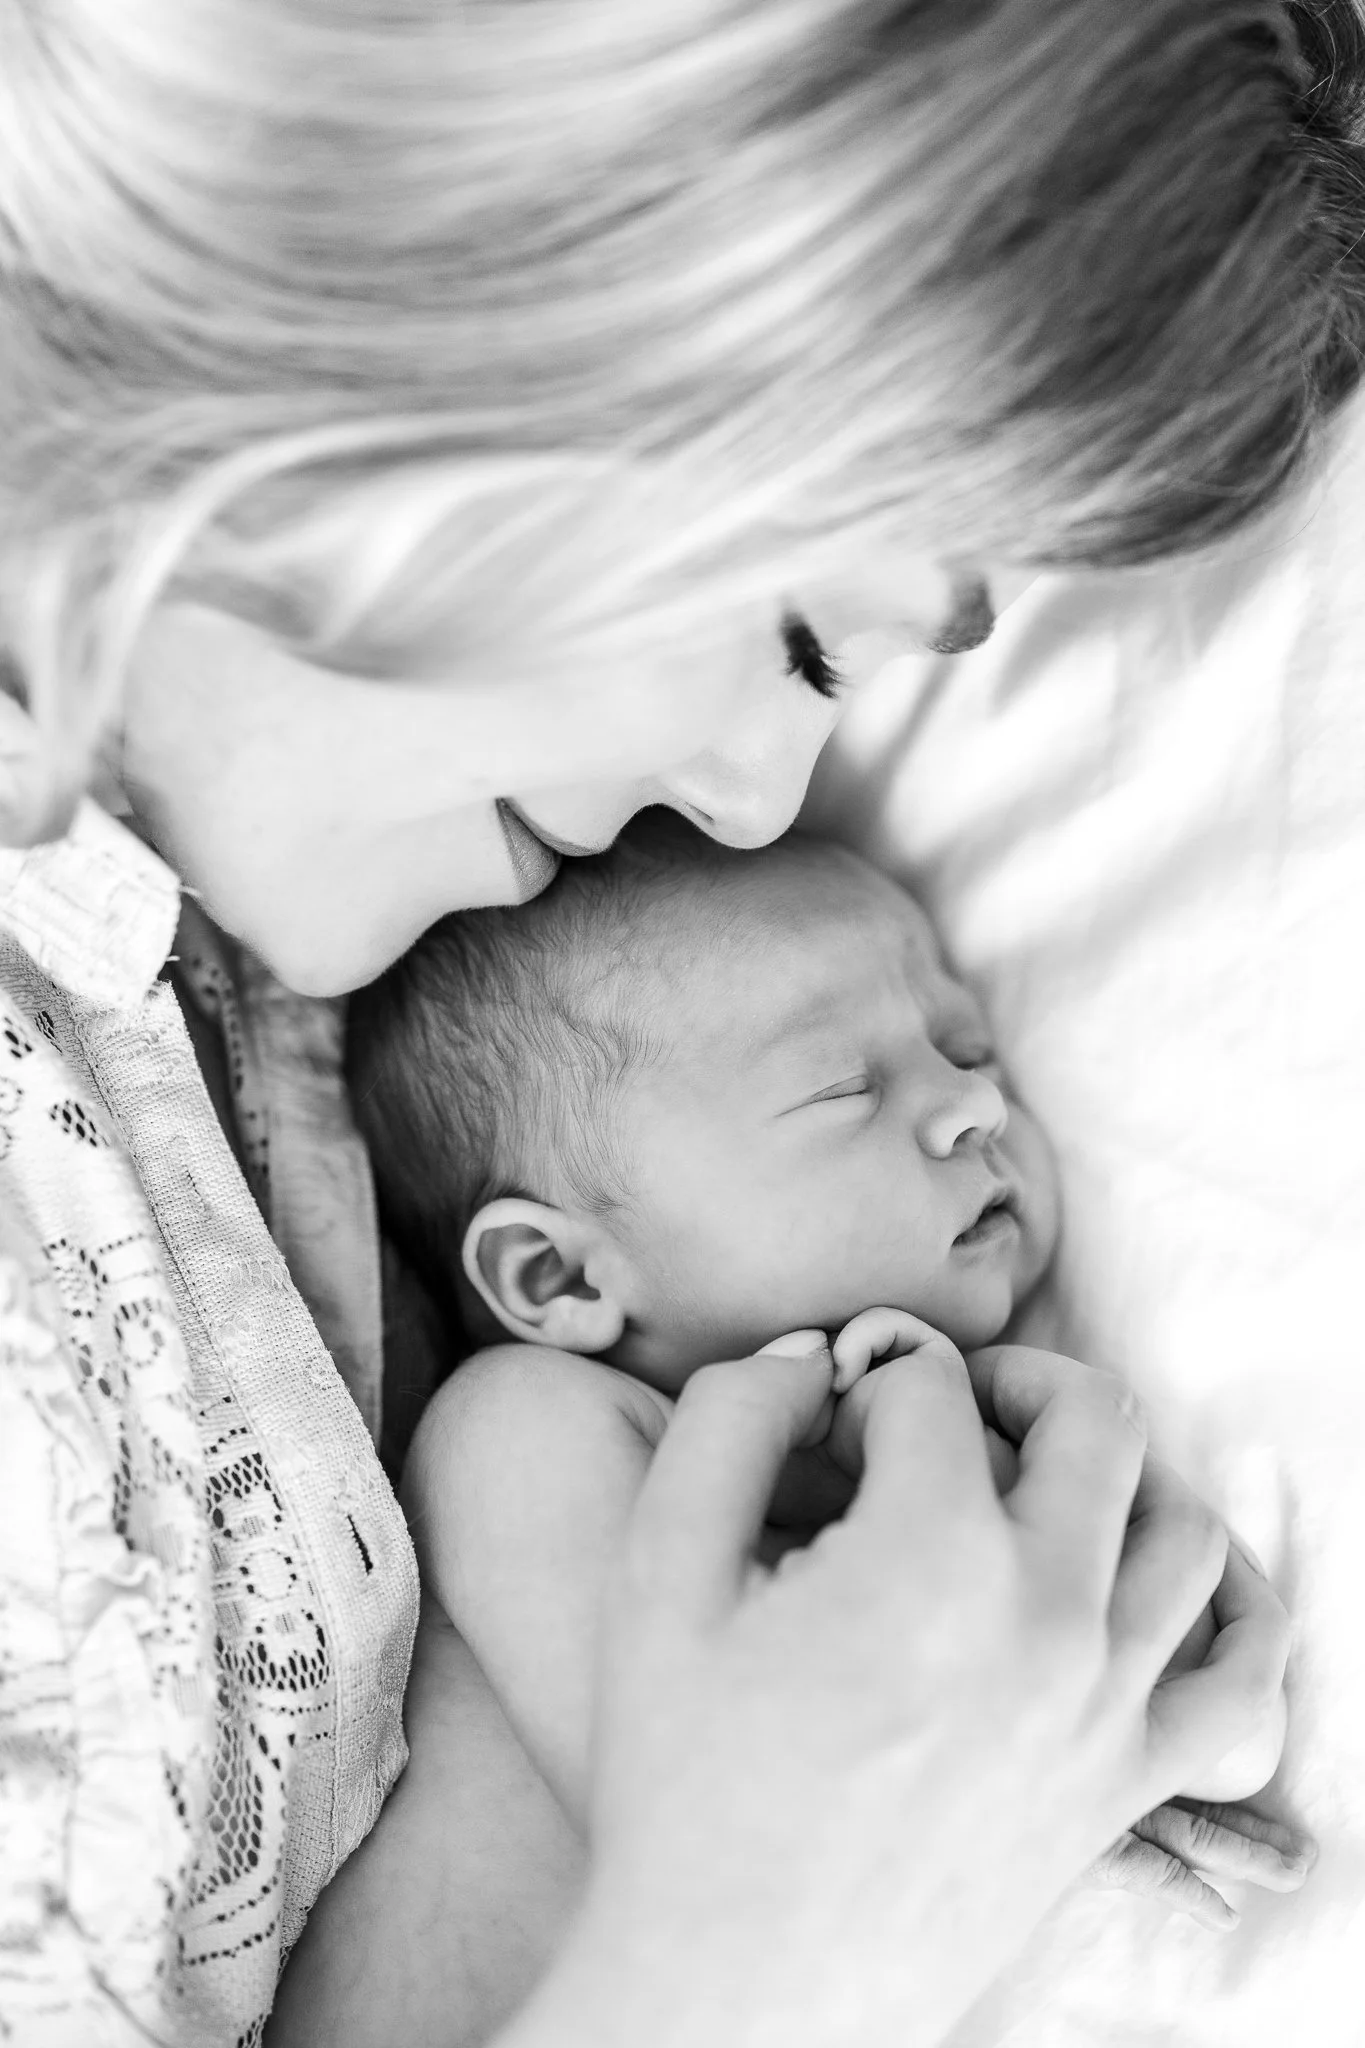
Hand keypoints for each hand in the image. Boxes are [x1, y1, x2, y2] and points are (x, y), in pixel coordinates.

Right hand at [504, 1334, 1289, 2047]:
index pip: (932, 1386)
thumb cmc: (686, 1781)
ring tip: (1036, 1485)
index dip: (865, 1382)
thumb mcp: (658, 1574)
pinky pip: (1242, 1677)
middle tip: (946, 1410)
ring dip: (1118, 1475)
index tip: (825, 1433)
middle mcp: (1049, 1615)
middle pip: (1095, 1419)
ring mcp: (1107, 1704)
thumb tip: (806, 1357)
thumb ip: (728, 1423)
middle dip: (1015, 1382)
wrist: (738, 1987)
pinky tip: (1157, 1587)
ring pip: (1184, 1525)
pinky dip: (1231, 1611)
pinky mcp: (1127, 1784)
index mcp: (931, 1554)